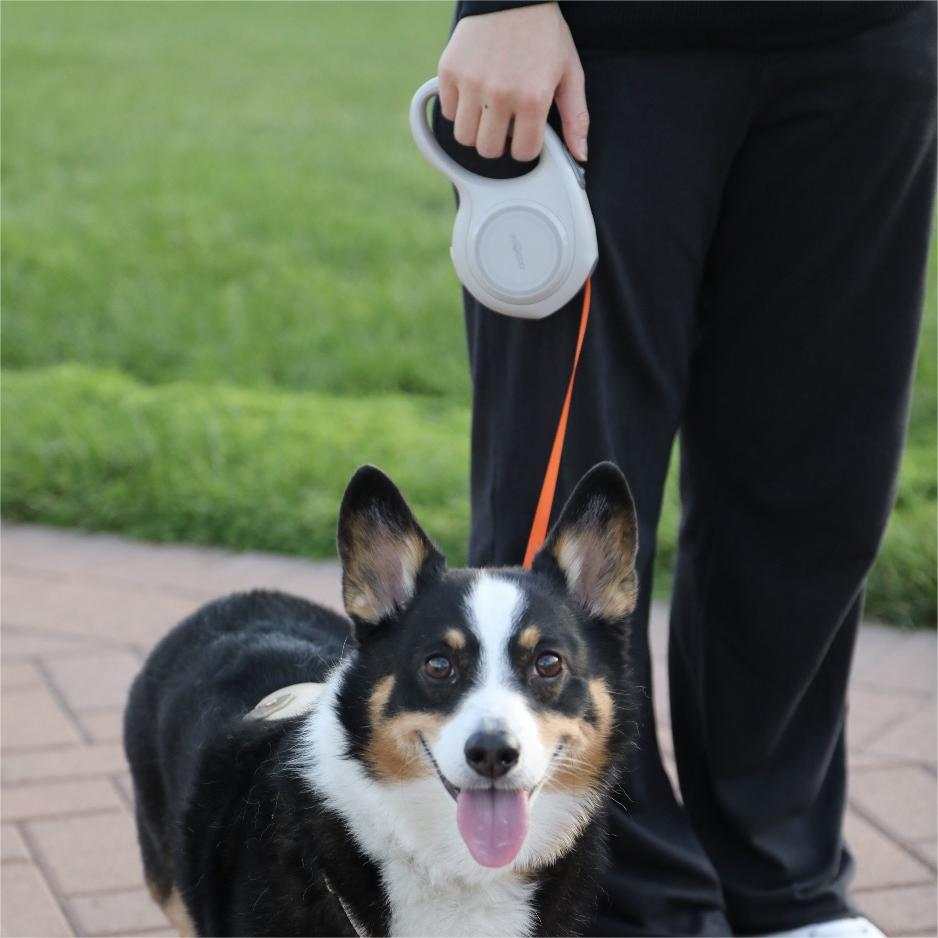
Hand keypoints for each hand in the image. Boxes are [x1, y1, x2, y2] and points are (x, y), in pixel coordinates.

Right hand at [437, 2, 587, 161]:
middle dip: (498, 142)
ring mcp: (471, 82)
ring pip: (464, 137)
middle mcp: (500, 94)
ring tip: (487, 111)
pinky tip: (472, 92)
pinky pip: (447, 111)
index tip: (526, 132)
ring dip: (476, 130)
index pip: (523, 153)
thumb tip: (580, 156)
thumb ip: (576, 117)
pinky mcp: (450, 70)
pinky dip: (458, 108)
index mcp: (532, 99)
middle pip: (489, 150)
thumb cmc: (544, 32)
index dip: (525, 146)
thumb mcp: (569, 73)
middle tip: (505, 121)